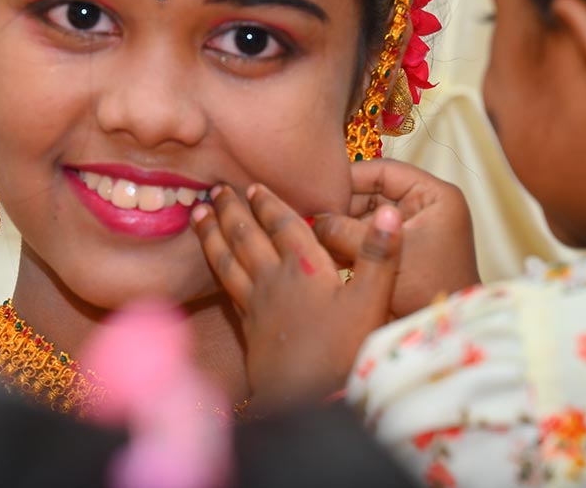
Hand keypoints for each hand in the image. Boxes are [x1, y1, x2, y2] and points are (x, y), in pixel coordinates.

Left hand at [192, 183, 401, 413]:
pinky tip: (212, 267)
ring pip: (228, 260)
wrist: (306, 399)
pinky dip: (217, 270)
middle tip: (215, 189)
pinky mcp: (248, 328)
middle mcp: (274, 280)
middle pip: (248, 237)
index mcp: (304, 268)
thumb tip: (388, 211)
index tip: (253, 186)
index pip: (284, 226)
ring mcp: (257, 304)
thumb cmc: (343, 350)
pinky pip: (227, 288)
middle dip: (232, 211)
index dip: (270, 204)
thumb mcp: (372, 300)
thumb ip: (380, 254)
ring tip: (197, 215)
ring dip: (213, 235)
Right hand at [316, 159, 478, 317]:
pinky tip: (326, 253)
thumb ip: (346, 232)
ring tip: (314, 239)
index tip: (315, 191)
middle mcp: (424, 207)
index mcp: (434, 196)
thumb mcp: (383, 256)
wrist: (446, 337)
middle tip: (309, 220)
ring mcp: (413, 229)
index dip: (347, 179)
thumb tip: (312, 220)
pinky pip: (368, 238)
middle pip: (371, 192)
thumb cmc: (427, 293)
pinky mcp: (400, 251)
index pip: (383, 171)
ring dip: (340, 228)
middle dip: (341, 208)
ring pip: (365, 217)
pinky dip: (348, 244)